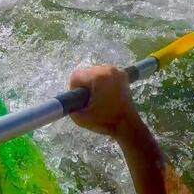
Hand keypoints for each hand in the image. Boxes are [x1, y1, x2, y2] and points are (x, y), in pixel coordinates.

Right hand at [69, 64, 167, 193]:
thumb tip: (65, 101)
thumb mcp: (80, 117)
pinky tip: (105, 93)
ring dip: (93, 83)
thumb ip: (68, 107)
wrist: (127, 125)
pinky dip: (102, 82)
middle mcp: (107, 69)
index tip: (81, 101)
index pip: (76, 76)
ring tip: (98, 98)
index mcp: (98, 76)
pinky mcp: (122, 75)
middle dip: (84, 86)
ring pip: (95, 72)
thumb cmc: (105, 121)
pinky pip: (105, 74)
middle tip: (90, 101)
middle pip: (85, 73)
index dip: (74, 89)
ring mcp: (116, 70)